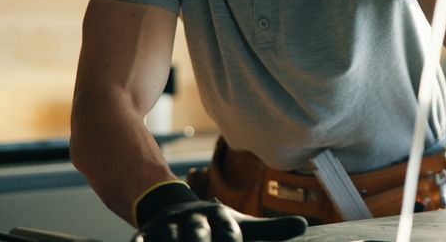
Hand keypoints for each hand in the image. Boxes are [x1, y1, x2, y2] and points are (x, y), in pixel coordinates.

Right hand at [133, 182, 306, 241]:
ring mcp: (168, 226)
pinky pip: (141, 241)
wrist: (173, 208)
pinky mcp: (146, 234)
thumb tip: (304, 225)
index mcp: (218, 216)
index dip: (231, 237)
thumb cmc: (214, 225)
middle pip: (198, 233)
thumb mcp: (242, 225)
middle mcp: (193, 219)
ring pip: (168, 237)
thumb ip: (271, 230)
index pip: (227, 228)